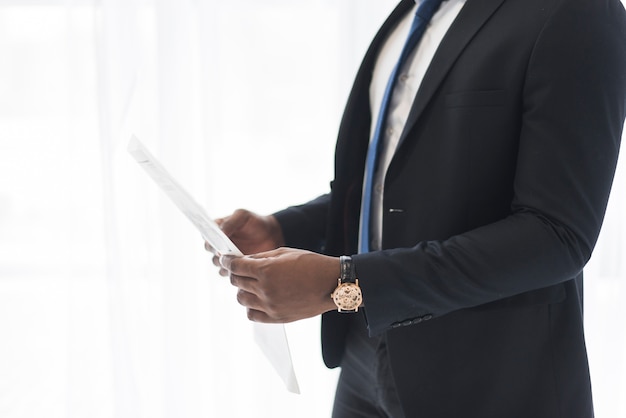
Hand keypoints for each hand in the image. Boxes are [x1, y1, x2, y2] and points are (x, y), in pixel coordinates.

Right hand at [205, 209, 284, 274]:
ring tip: (236, 261)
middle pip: (210, 251)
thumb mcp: (244, 216)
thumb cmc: (255, 223)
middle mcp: (218, 244)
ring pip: (218, 264)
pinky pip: (229, 274)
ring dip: (225, 263)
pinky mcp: (235, 268)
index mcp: (217, 230)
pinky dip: (233, 272)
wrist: (271, 236)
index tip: (216, 241)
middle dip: (216, 251)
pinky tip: (242, 269)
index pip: (205, 235)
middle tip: (226, 253)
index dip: (209, 238)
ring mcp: (226, 257)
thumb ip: (231, 221)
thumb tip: (220, 231)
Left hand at [220, 248, 339, 322]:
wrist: (332, 284)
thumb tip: (243, 261)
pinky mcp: (277, 317)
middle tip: (242, 270)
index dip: (228, 261)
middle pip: (236, 282)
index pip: (235, 266)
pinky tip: (259, 298)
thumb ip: (261, 257)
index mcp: (266, 271)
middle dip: (237, 274)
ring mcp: (270, 306)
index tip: (226, 259)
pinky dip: (251, 306)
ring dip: (243, 290)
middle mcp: (265, 290)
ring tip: (253, 285)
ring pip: (242, 299)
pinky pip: (252, 315)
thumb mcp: (284, 253)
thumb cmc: (310, 264)